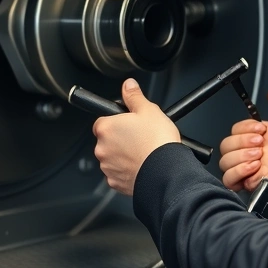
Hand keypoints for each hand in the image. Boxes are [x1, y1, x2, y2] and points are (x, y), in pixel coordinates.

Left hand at [92, 78, 180, 195]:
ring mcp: (107, 166)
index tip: (128, 124)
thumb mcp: (148, 110)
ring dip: (122, 155)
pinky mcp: (115, 182)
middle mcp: (102, 148)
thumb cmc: (157, 142)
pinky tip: (140, 164)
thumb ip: (134, 96)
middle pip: (107, 140)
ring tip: (141, 151)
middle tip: (138, 138)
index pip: (103, 122)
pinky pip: (117, 174)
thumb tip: (128, 86)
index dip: (117, 122)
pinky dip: (126, 170)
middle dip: (120, 139)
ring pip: (112, 157)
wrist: (165, 171)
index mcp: (106, 128)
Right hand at [219, 91, 267, 194]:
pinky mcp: (263, 183)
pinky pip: (236, 182)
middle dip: (238, 141)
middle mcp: (263, 151)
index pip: (240, 129)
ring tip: (256, 156)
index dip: (244, 128)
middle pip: (228, 146)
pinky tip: (254, 167)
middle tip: (259, 142)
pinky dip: (238, 173)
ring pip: (227, 164)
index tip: (260, 129)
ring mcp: (261, 168)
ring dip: (236, 157)